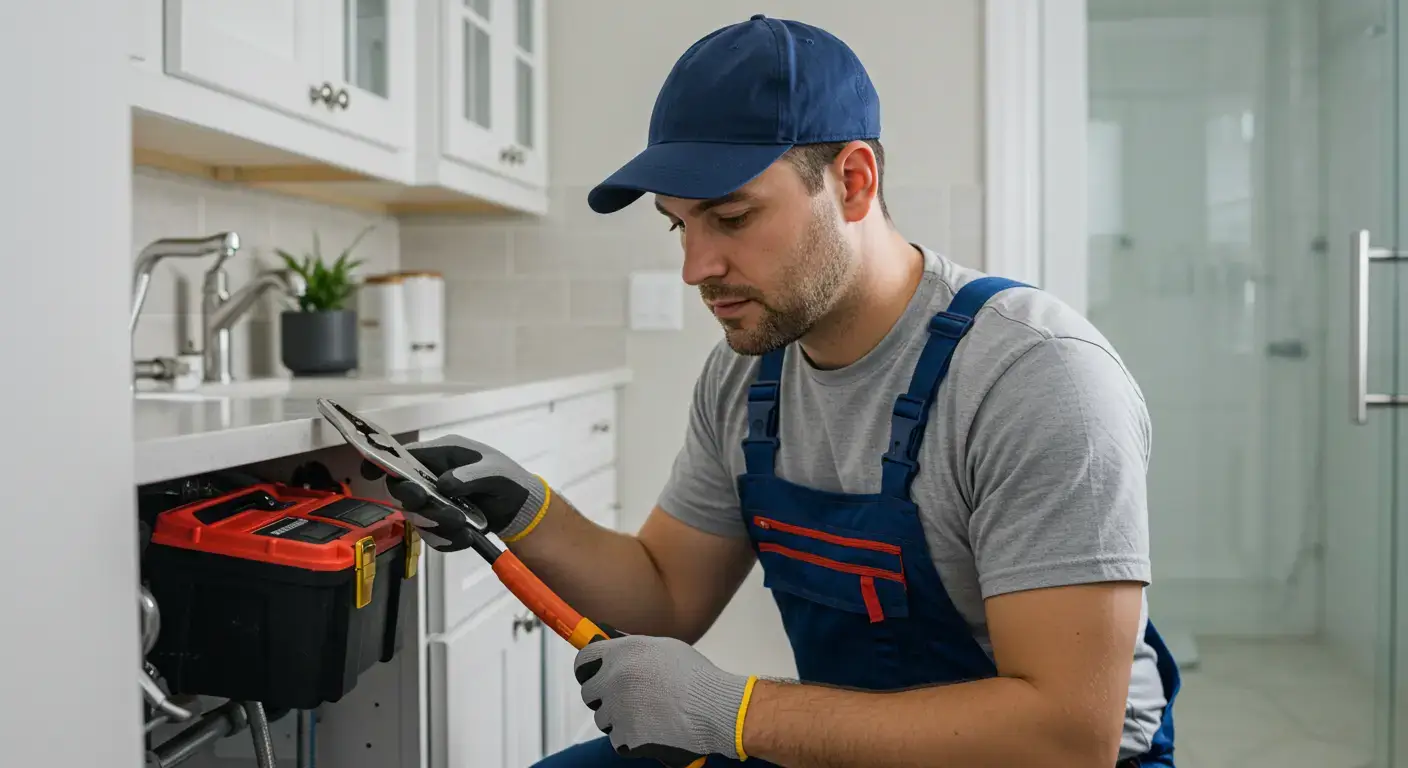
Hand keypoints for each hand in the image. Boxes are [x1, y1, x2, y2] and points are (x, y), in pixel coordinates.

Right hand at [360, 434, 549, 550]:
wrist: (521, 508)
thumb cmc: (508, 480)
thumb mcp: (495, 472)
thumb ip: (471, 475)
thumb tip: (445, 483)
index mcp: (442, 454)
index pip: (403, 456)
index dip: (383, 462)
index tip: (371, 472)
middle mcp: (433, 477)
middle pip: (404, 490)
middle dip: (417, 501)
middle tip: (439, 507)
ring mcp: (435, 501)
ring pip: (417, 516)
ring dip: (436, 523)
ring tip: (463, 524)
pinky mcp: (441, 523)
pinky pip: (432, 535)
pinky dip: (447, 539)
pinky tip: (465, 537)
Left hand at [574, 635, 753, 763]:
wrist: (714, 709)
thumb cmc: (695, 677)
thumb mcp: (663, 648)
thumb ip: (632, 648)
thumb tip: (611, 646)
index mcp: (621, 653)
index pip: (583, 660)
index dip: (588, 668)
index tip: (592, 674)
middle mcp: (613, 679)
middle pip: (589, 692)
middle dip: (603, 695)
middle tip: (626, 698)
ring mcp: (617, 711)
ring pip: (604, 718)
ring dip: (619, 718)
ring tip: (649, 714)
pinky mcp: (625, 738)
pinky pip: (619, 740)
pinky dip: (631, 739)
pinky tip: (653, 730)